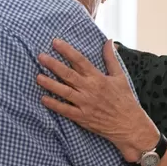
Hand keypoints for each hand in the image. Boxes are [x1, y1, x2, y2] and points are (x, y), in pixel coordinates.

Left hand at [37, 39, 159, 161]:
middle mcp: (90, 89)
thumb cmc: (125, 99)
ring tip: (38, 77)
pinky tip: (43, 99)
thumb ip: (111, 58)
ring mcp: (85, 104)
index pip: (80, 60)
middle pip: (68, 74)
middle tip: (40, 56)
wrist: (129, 124)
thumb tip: (108, 41)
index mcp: (98, 78)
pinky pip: (65, 110)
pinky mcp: (82, 117)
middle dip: (53, 64)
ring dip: (50, 84)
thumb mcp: (120, 76)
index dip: (67, 51)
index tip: (55, 42)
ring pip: (64, 91)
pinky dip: (54, 104)